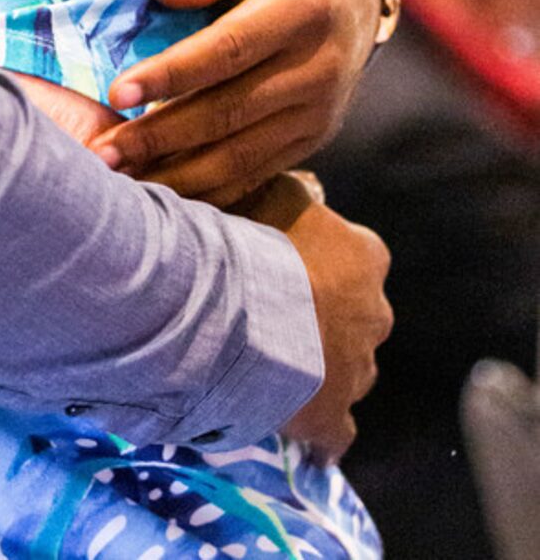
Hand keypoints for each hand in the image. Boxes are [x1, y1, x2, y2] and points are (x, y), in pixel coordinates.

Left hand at [93, 0, 379, 205]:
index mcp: (304, 10)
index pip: (229, 49)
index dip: (172, 74)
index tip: (116, 92)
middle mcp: (317, 69)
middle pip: (229, 112)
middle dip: (160, 137)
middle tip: (102, 152)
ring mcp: (317, 114)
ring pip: (240, 156)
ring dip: (176, 173)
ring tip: (119, 179)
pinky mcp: (310, 142)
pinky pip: (254, 174)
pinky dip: (206, 189)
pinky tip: (160, 191)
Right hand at [279, 198, 391, 463]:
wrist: (245, 308)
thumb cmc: (259, 240)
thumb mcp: (277, 191)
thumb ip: (299, 193)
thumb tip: (312, 188)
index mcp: (366, 257)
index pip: (356, 258)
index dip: (322, 263)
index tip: (291, 266)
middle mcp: (375, 314)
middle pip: (355, 317)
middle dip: (325, 318)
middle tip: (276, 314)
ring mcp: (358, 369)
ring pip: (346, 370)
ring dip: (319, 368)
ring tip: (271, 362)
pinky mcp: (336, 417)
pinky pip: (335, 432)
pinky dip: (321, 432)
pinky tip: (297, 431)